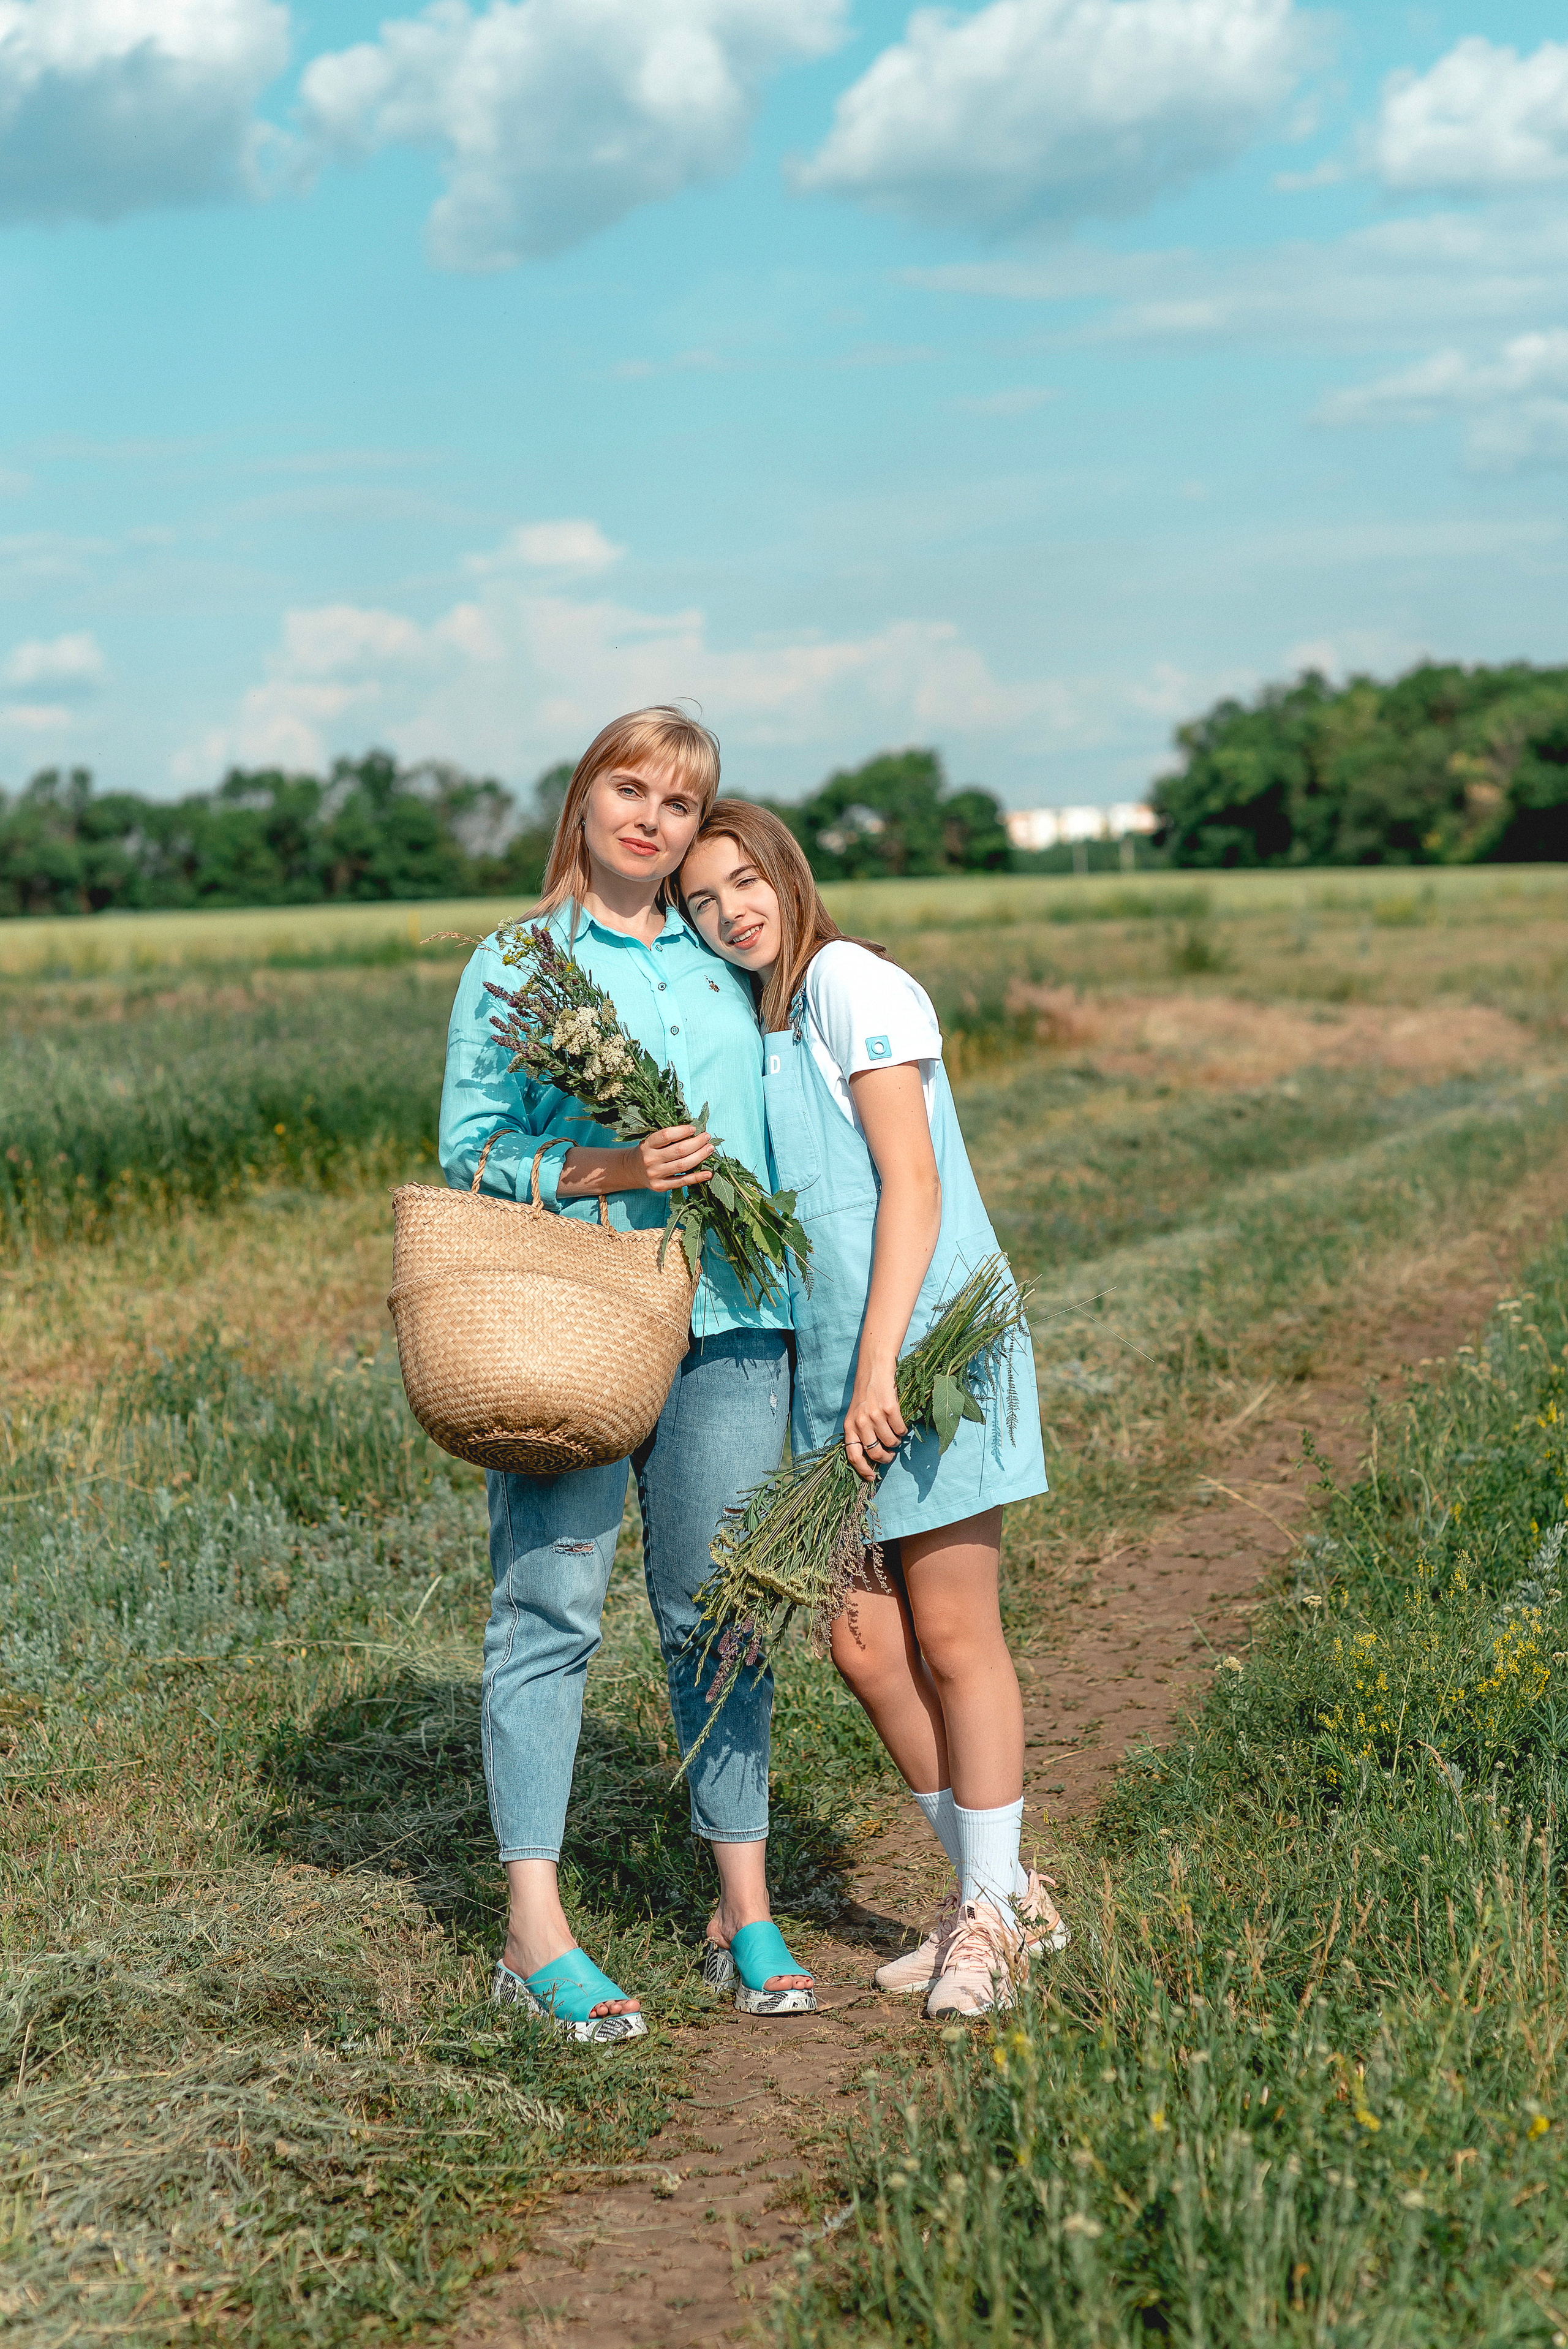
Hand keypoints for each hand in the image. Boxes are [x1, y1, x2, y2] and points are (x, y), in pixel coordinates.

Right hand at [635, 1123, 715, 1193]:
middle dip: (697, 1143)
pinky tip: (708, 1173)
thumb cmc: (648, 1152)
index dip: (682, 1131)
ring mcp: (655, 1174)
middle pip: (679, 1150)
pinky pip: (683, 1181)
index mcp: (647, 1145)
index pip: (666, 1135)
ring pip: (683, 1165)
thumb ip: (668, 1137)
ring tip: (710, 1149)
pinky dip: (697, 1177)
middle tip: (707, 1137)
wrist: (632, 1171)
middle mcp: (650, 1160)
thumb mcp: (651, 1141)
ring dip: (700, 1156)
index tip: (694, 1128)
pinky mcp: (661, 1186)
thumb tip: (694, 1131)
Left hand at [843, 1361, 907, 1484]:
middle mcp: (860, 1422)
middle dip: (885, 1458)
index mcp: (849, 1425)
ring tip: (895, 1435)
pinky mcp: (890, 1408)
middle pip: (875, 1452)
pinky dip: (903, 1430)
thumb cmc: (866, 1393)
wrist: (874, 1369)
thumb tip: (871, 1457)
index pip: (853, 1455)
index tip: (871, 1478)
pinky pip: (900, 1429)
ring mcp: (875, 1415)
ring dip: (896, 1442)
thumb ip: (860, 1432)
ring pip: (890, 1442)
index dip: (863, 1469)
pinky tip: (900, 1424)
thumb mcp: (856, 1414)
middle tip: (890, 1454)